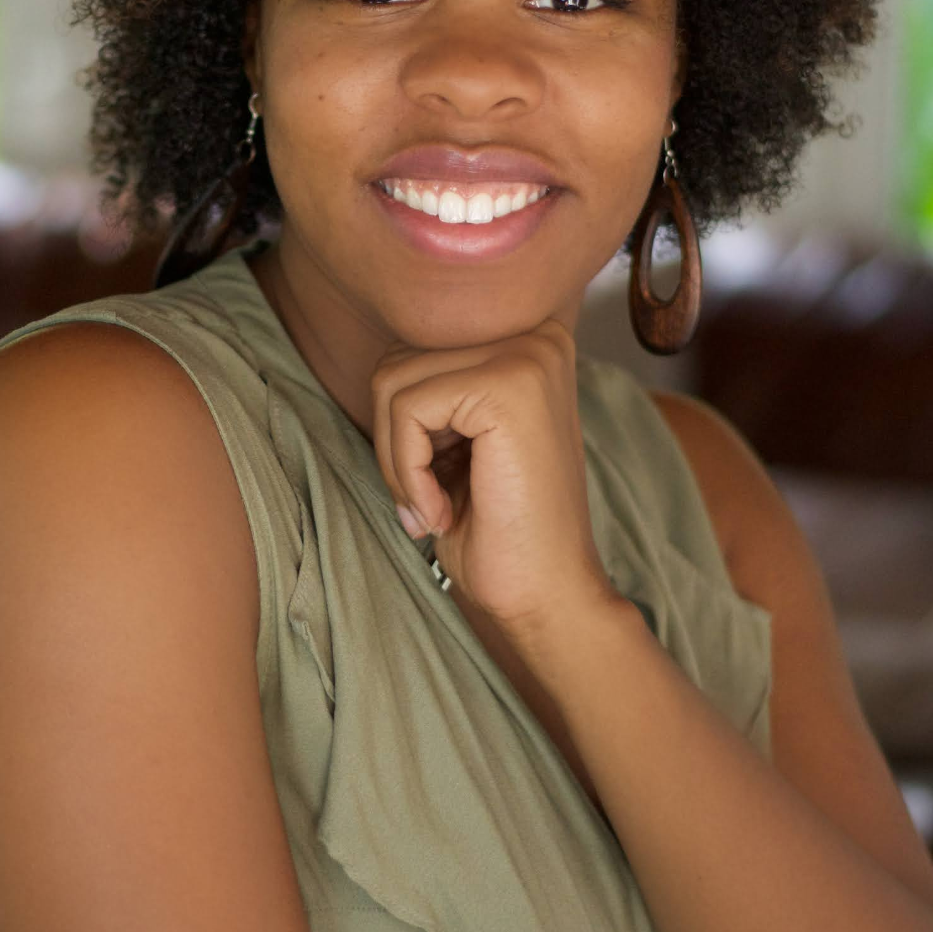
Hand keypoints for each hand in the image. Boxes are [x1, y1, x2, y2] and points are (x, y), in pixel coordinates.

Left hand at [370, 323, 620, 632]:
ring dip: (396, 460)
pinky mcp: (509, 386)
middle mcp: (536, 335)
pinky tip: (441, 512)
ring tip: (433, 507)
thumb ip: (434, 392)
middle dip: (391, 441)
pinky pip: (407, 409)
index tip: (431, 484)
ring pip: (393, 381)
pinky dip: (405, 472)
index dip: (401, 426)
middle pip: (398, 360)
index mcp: (529, 342)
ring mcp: (527, 356)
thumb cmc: (501, 531)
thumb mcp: (459, 443)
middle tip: (425, 502)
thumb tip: (383, 365)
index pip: (414, 350)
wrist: (549, 595)